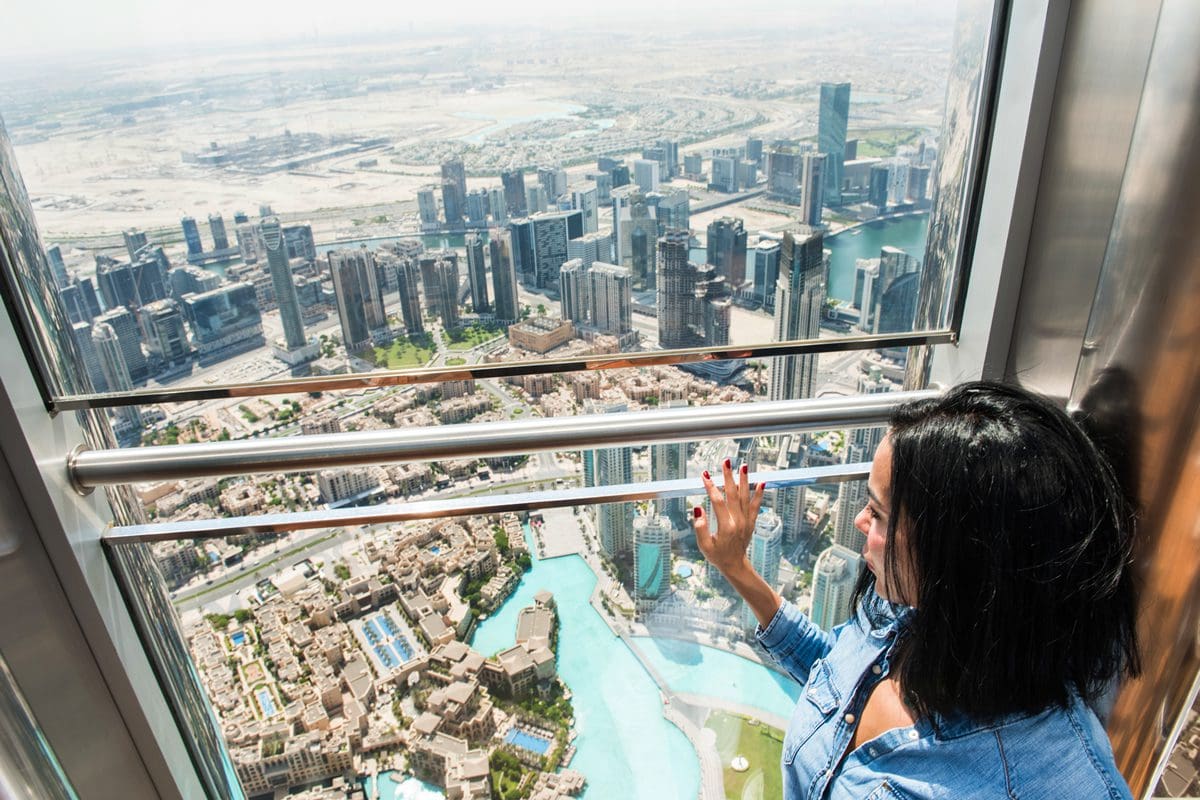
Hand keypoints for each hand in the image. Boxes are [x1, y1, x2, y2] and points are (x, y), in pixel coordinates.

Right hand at [693, 458, 765, 575]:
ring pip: (745, 497)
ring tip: (744, 466)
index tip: (705, 475)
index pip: (717, 501)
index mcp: (726, 526)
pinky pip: (755, 505)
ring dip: (744, 480)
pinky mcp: (751, 522)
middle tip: (726, 462)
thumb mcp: (704, 545)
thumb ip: (700, 527)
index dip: (710, 487)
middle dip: (728, 476)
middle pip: (733, 494)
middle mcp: (738, 521)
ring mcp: (746, 521)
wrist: (735, 565)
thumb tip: (697, 508)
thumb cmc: (717, 556)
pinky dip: (759, 494)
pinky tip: (761, 483)